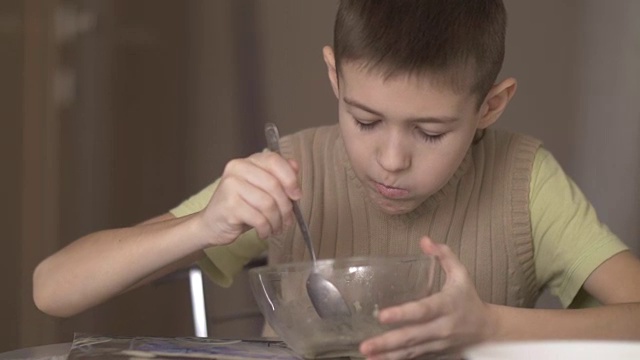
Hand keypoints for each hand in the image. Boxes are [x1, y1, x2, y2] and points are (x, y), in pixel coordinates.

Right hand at [197, 151, 300, 244]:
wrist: (212, 224)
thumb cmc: (240, 206)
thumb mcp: (261, 189)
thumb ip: (278, 176)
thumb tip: (295, 166)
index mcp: (247, 161)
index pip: (274, 161)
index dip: (290, 179)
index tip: (297, 195)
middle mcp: (237, 169)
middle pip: (274, 185)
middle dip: (286, 207)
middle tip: (287, 220)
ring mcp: (231, 186)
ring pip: (268, 204)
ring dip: (277, 221)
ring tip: (276, 228)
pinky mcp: (229, 205)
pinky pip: (259, 218)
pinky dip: (266, 229)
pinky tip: (264, 232)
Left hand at [359, 236, 496, 358]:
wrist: (487, 329)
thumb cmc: (468, 297)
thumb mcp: (460, 274)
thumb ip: (443, 255)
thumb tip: (425, 240)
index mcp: (447, 305)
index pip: (423, 310)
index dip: (403, 314)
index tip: (382, 316)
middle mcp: (441, 327)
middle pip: (412, 336)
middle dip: (387, 342)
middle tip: (365, 345)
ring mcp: (437, 344)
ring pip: (411, 351)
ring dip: (388, 356)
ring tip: (367, 355)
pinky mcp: (434, 353)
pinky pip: (414, 358)